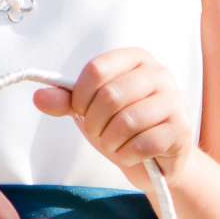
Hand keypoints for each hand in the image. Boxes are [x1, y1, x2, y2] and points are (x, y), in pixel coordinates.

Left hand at [33, 49, 195, 182]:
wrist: (157, 159)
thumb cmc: (122, 128)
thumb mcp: (90, 111)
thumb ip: (66, 101)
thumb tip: (39, 96)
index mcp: (135, 59)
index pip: (96, 70)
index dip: (79, 96)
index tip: (80, 111)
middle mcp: (159, 73)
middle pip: (110, 96)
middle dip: (94, 123)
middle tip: (97, 133)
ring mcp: (174, 100)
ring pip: (127, 121)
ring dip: (111, 142)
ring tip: (114, 145)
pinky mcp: (181, 129)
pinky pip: (144, 143)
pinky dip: (128, 155)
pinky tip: (131, 154)